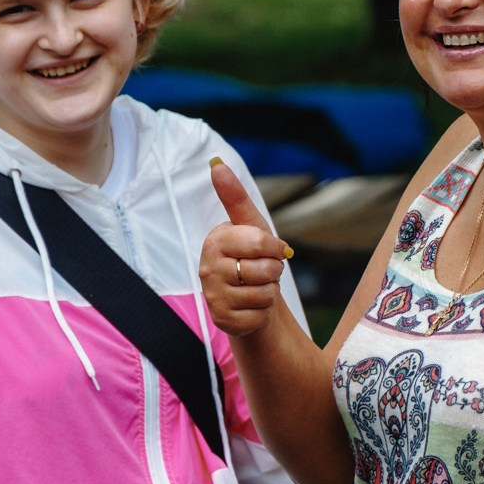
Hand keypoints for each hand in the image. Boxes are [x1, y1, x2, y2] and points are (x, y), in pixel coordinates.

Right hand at [200, 159, 290, 335]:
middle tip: (262, 270)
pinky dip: (263, 311)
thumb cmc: (251, 255)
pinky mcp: (222, 319)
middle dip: (274, 271)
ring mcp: (213, 295)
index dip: (276, 247)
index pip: (260, 242)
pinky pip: (259, 314)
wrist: (248, 295)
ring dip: (269, 291)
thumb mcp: (250, 224)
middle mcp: (208, 268)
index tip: (273, 248)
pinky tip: (251, 305)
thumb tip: (216, 163)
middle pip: (265, 269)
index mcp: (216, 240)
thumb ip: (234, 196)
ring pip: (264, 293)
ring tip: (256, 286)